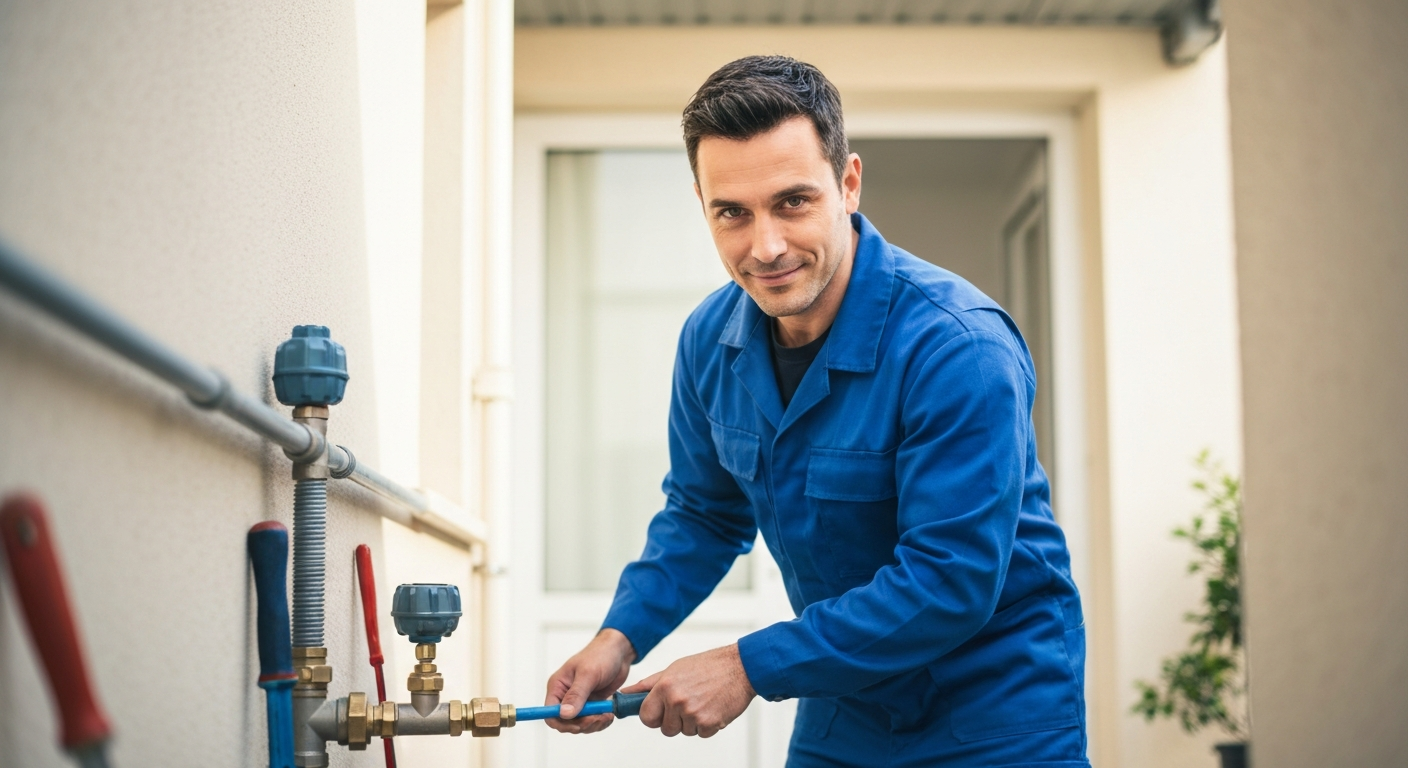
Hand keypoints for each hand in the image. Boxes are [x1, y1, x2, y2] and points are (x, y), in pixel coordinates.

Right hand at [544, 628, 636, 733]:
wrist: (619, 652)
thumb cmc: (600, 655)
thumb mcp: (588, 674)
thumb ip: (576, 695)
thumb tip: (564, 714)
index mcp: (558, 686)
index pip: (550, 713)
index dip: (561, 723)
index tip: (578, 725)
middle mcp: (565, 696)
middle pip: (566, 722)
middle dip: (582, 724)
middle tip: (598, 717)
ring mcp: (579, 701)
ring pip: (580, 724)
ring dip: (593, 724)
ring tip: (606, 715)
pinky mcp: (592, 704)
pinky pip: (592, 721)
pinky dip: (600, 722)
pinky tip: (608, 714)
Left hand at [623, 643, 755, 737]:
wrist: (739, 667)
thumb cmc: (708, 666)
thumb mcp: (674, 669)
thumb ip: (649, 685)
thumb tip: (626, 693)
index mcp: (665, 686)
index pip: (646, 717)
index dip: (653, 716)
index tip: (660, 712)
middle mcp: (677, 701)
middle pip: (665, 728)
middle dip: (675, 720)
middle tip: (687, 703)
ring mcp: (693, 713)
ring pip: (684, 731)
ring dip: (692, 721)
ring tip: (702, 701)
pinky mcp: (709, 723)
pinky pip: (701, 733)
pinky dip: (707, 724)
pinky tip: (712, 707)